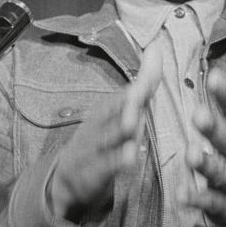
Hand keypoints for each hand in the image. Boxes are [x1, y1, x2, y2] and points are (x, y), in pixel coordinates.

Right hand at [48, 45, 161, 221]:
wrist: (68, 177)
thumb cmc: (103, 138)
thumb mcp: (122, 111)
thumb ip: (143, 86)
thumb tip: (157, 49)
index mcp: (110, 108)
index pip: (131, 88)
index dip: (145, 73)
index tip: (156, 50)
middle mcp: (101, 123)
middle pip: (115, 109)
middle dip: (129, 99)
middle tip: (141, 88)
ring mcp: (95, 146)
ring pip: (109, 136)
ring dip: (121, 129)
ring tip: (133, 122)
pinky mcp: (94, 171)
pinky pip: (107, 165)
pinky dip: (118, 161)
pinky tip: (131, 157)